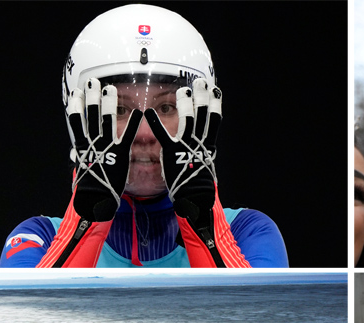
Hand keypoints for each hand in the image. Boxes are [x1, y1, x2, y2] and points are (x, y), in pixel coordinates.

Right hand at [68, 78, 142, 220]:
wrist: (95, 202)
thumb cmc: (89, 188)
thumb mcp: (81, 170)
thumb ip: (79, 157)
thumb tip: (72, 152)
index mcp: (81, 146)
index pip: (76, 121)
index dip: (76, 106)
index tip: (77, 92)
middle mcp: (92, 144)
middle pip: (90, 115)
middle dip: (91, 97)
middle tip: (92, 82)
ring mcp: (106, 148)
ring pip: (104, 120)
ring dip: (107, 104)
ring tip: (109, 89)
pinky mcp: (120, 155)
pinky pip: (127, 136)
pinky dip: (132, 124)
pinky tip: (138, 113)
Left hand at [145, 78, 221, 227]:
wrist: (194, 199)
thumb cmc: (197, 184)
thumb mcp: (203, 163)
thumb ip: (202, 150)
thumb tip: (205, 143)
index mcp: (208, 145)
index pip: (214, 120)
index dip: (215, 104)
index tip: (215, 90)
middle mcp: (199, 143)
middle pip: (204, 115)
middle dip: (204, 97)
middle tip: (202, 83)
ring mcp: (186, 147)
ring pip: (189, 120)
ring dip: (187, 104)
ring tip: (184, 90)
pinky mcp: (171, 153)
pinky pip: (162, 135)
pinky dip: (155, 123)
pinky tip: (147, 111)